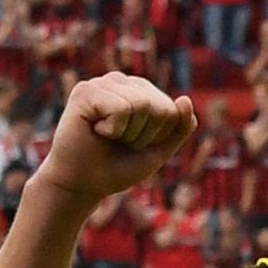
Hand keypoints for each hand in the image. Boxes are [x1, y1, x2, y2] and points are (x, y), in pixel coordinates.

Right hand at [36, 72, 197, 204]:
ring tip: (106, 136)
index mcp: (139, 90)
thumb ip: (179, 127)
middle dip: (143, 135)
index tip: (132, 144)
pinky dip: (112, 129)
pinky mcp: (85, 91)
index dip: (156, 137)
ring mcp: (102, 83)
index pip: (171, 109)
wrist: (82, 185)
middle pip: (158, 107)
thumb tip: (185, 99)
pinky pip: (121, 108)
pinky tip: (95, 130)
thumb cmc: (116, 167)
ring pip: (141, 105)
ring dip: (127, 133)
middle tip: (118, 142)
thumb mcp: (157, 150)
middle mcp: (121, 81)